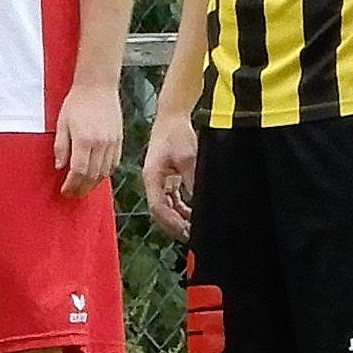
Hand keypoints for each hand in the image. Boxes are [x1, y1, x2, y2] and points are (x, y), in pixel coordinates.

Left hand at [53, 82, 121, 198]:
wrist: (98, 86)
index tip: (65, 191)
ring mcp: (112, 142)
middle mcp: (101, 144)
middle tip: (72, 194)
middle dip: (81, 189)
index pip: (79, 171)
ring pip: (105, 172)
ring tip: (83, 188)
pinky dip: (105, 173)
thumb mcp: (62, 123)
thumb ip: (61, 146)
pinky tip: (97, 176)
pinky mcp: (119, 140)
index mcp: (84, 140)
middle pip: (93, 176)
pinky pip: (114, 163)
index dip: (72, 185)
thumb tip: (60, 166)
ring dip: (93, 184)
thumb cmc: (77, 102)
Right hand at [143, 108, 198, 241]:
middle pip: (161, 212)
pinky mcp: (168, 178)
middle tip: (191, 235)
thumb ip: (193, 179)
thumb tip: (201, 199)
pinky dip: (182, 208)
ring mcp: (159, 181)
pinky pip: (173, 199)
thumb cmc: (176, 133)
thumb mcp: (188, 157)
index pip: (158, 208)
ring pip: (167, 207)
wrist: (173, 117)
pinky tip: (193, 214)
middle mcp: (152, 182)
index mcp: (151, 178)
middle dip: (175, 225)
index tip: (186, 231)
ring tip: (194, 229)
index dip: (171, 222)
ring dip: (179, 218)